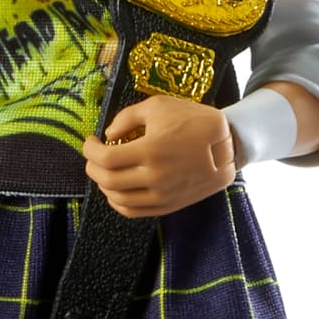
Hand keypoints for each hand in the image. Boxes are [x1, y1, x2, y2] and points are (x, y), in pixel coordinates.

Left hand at [82, 95, 235, 216]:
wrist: (229, 145)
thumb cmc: (193, 121)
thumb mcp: (159, 106)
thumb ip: (127, 117)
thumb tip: (108, 134)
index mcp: (151, 150)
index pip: (106, 158)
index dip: (90, 150)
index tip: (90, 142)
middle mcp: (156, 176)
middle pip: (108, 180)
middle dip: (92, 167)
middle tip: (93, 157)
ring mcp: (163, 194)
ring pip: (118, 199)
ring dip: (103, 185)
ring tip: (104, 171)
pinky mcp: (169, 205)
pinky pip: (134, 212)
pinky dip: (118, 203)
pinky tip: (116, 190)